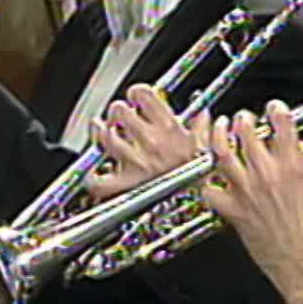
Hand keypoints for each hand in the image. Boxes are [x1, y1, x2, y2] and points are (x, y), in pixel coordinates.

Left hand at [84, 85, 208, 201]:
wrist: (203, 210)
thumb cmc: (206, 182)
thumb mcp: (211, 149)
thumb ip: (202, 128)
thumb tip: (203, 115)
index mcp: (169, 128)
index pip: (142, 94)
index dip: (136, 94)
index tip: (137, 99)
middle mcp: (150, 141)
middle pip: (119, 111)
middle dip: (117, 112)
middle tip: (121, 118)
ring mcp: (135, 162)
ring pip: (104, 137)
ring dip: (101, 133)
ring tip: (104, 133)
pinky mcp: (125, 186)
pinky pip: (97, 180)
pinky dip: (92, 177)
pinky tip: (94, 172)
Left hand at [200, 105, 302, 303]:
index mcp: (292, 168)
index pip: (281, 125)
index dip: (277, 111)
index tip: (275, 108)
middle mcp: (265, 176)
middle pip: (246, 134)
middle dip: (245, 119)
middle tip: (245, 117)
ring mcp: (246, 193)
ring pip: (223, 154)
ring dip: (220, 136)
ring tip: (221, 128)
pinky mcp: (235, 212)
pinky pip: (211, 192)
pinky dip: (207, 182)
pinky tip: (209, 176)